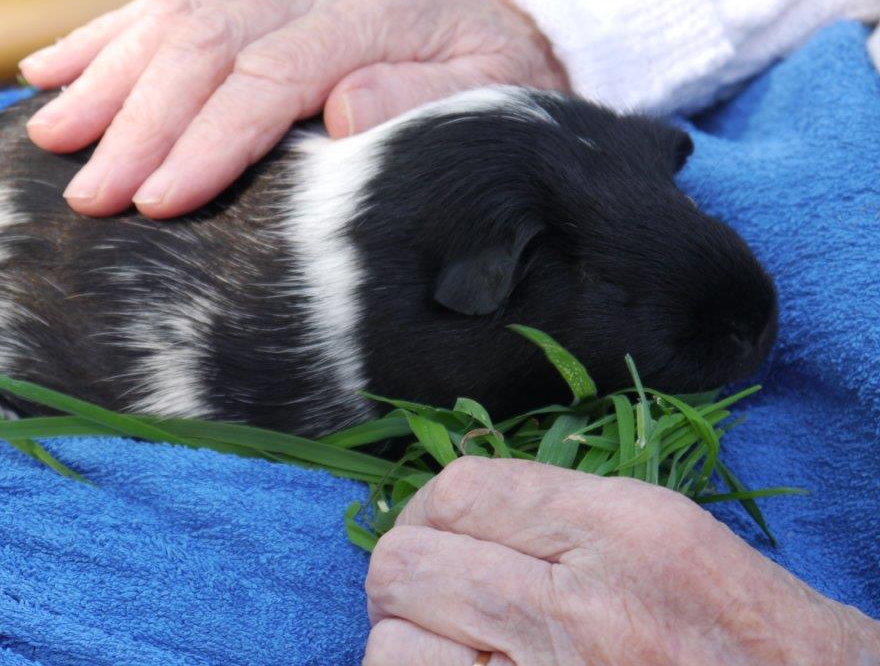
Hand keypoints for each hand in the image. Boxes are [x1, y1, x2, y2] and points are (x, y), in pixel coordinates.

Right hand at [18, 0, 567, 217]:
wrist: (503, 19)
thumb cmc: (496, 77)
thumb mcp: (492, 95)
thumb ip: (423, 100)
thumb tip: (339, 112)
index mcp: (372, 16)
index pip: (270, 77)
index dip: (209, 140)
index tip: (158, 200)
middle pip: (204, 46)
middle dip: (139, 124)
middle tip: (89, 194)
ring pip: (171, 19)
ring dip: (104, 79)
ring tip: (50, 138)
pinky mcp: (254, 0)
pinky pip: (166, 7)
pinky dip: (104, 40)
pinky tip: (52, 71)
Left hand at [363, 457, 879, 664]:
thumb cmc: (747, 635)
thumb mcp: (670, 536)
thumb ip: (560, 511)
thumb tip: (452, 508)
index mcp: (624, 529)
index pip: (461, 490)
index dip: (426, 510)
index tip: (434, 532)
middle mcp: (582, 606)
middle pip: (405, 564)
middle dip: (406, 577)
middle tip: (434, 596)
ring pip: (392, 646)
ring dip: (408, 645)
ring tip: (453, 651)